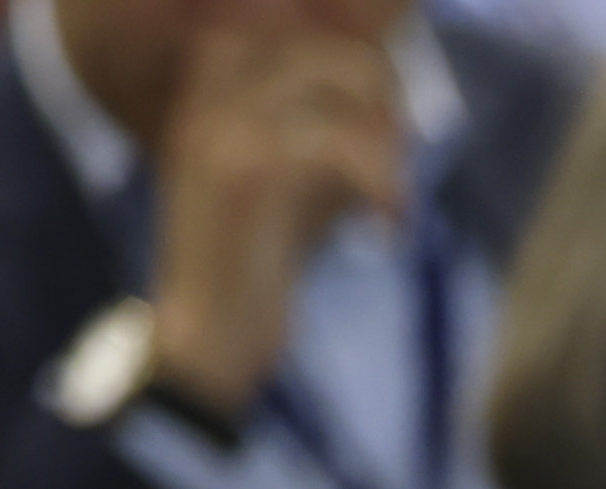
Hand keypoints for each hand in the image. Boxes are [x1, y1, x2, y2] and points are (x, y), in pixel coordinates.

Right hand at [142, 0, 414, 415]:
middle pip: (328, 45)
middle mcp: (212, 95)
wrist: (206, 340)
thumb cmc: (258, 267)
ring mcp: (226, 128)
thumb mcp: (294, 183)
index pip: (287, 22)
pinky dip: (385, 188)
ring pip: (341, 81)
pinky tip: (389, 231)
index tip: (383, 122)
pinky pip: (342, 146)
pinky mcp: (249, 173)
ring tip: (391, 200)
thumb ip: (324, 133)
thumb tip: (393, 104)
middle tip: (398, 161)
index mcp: (214, 91)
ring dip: (389, 143)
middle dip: (386, 98)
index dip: (354, 58)